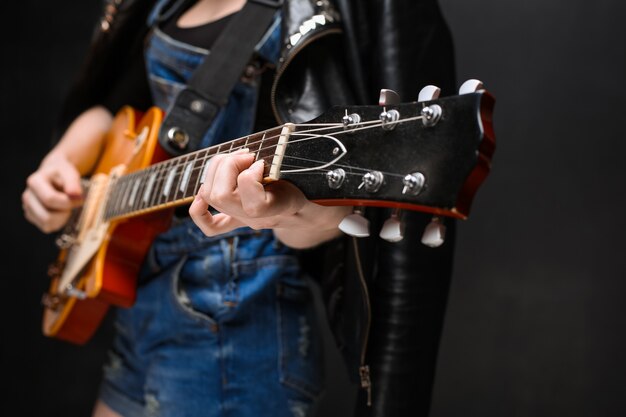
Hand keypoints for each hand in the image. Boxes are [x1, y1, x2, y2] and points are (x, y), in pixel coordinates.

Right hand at [22, 152, 83, 232]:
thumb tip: (74, 194)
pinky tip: (60, 211)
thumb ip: (73, 183)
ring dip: (62, 218)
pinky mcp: (32, 217)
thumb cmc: (63, 174)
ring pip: (47, 224)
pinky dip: (58, 222)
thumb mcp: (70, 172)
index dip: (68, 202)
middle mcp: (27, 196)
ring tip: (65, 206)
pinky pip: (48, 227)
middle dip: (64, 212)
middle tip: (71, 203)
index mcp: (34, 182)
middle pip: (47, 216)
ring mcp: (27, 208)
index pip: (50, 199)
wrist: (53, 174)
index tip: (80, 198)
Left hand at [188, 151, 350, 247]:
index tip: (263, 161)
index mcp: (279, 208)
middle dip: (229, 165)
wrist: (308, 210)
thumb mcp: (305, 170)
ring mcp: (244, 220)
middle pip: (221, 195)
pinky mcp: (236, 219)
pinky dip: (199, 209)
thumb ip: (287, 158)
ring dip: (217, 170)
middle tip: (247, 156)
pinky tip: (202, 195)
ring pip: (211, 198)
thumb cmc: (307, 185)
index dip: (251, 171)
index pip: (251, 198)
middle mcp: (256, 218)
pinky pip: (210, 225)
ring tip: (236, 160)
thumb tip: (266, 149)